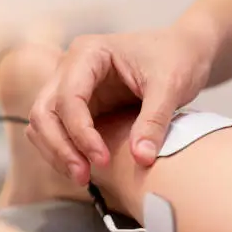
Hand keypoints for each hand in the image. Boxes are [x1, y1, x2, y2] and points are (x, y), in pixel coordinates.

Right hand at [27, 27, 211, 184]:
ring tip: (84, 178)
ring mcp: (73, 86)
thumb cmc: (177, 58)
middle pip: (45, 111)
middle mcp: (72, 68)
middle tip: (83, 176)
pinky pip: (61, 131)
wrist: (186, 52)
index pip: (68, 97)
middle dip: (60, 147)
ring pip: (45, 124)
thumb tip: (141, 159)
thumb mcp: (171, 86)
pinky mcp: (83, 105)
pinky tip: (87, 169)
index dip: (81, 133)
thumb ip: (154, 121)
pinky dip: (67, 151)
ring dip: (58, 152)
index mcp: (88, 53)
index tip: (102, 160)